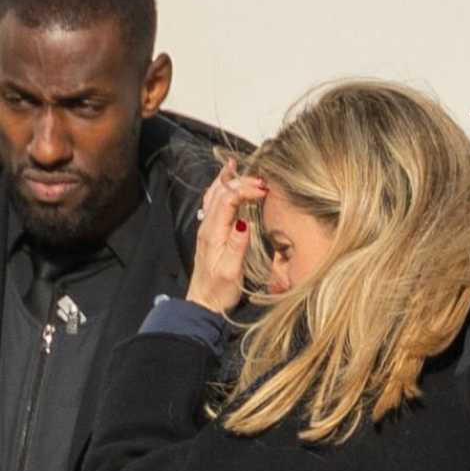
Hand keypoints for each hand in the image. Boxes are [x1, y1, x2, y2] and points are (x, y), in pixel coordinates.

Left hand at [186, 157, 267, 315]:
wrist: (203, 303)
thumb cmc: (219, 291)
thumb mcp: (231, 272)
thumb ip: (237, 246)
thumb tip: (244, 222)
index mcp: (213, 232)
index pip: (228, 198)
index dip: (246, 189)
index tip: (265, 190)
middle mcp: (207, 225)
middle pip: (220, 191)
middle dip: (241, 181)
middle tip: (262, 180)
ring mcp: (206, 227)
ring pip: (213, 193)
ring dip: (228, 179)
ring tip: (238, 166)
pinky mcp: (209, 232)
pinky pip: (211, 202)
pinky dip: (220, 187)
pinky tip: (224, 182)